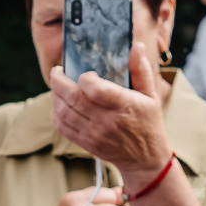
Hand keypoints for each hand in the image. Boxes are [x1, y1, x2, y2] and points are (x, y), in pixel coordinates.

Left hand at [48, 51, 175, 182]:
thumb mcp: (151, 95)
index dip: (84, 78)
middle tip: (57, 71)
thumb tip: (135, 46)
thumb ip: (141, 70)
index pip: (94, 89)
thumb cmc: (148, 122)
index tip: (86, 74)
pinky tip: (58, 105)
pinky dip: (55, 114)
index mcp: (123, 105)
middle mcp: (106, 121)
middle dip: (59, 81)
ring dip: (55, 97)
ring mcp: (94, 134)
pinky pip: (62, 127)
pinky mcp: (86, 143)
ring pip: (63, 112)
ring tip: (57, 86)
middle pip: (72, 98)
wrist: (145, 159)